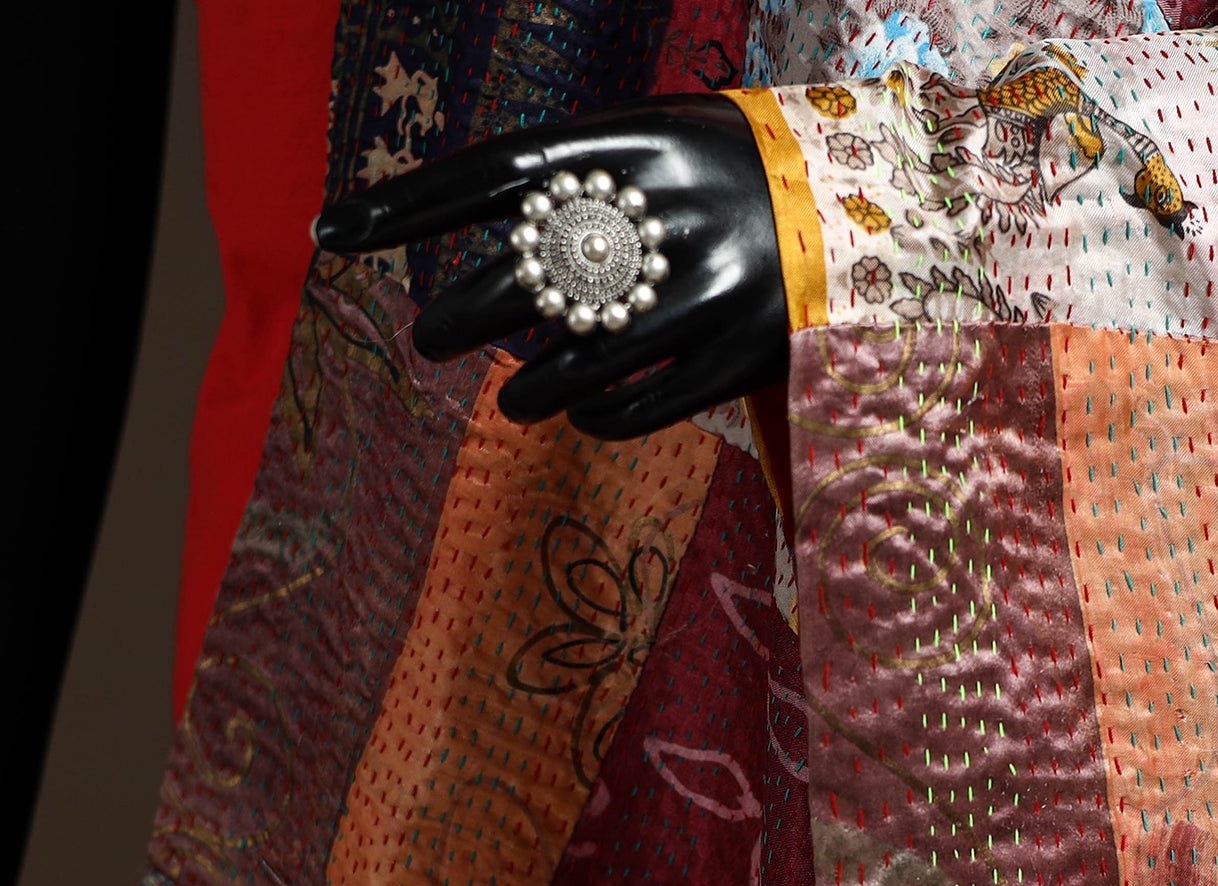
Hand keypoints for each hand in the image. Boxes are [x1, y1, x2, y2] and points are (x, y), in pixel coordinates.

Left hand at [314, 96, 787, 438]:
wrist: (875, 218)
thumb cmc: (748, 175)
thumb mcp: (672, 137)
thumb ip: (592, 170)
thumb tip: (500, 219)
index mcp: (640, 144)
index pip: (495, 172)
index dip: (410, 204)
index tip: (341, 232)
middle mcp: (665, 217)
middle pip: (523, 277)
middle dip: (458, 315)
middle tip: (430, 336)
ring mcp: (702, 296)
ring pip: (573, 360)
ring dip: (524, 387)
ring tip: (511, 395)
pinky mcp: (736, 360)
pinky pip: (636, 405)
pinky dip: (593, 417)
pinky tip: (579, 414)